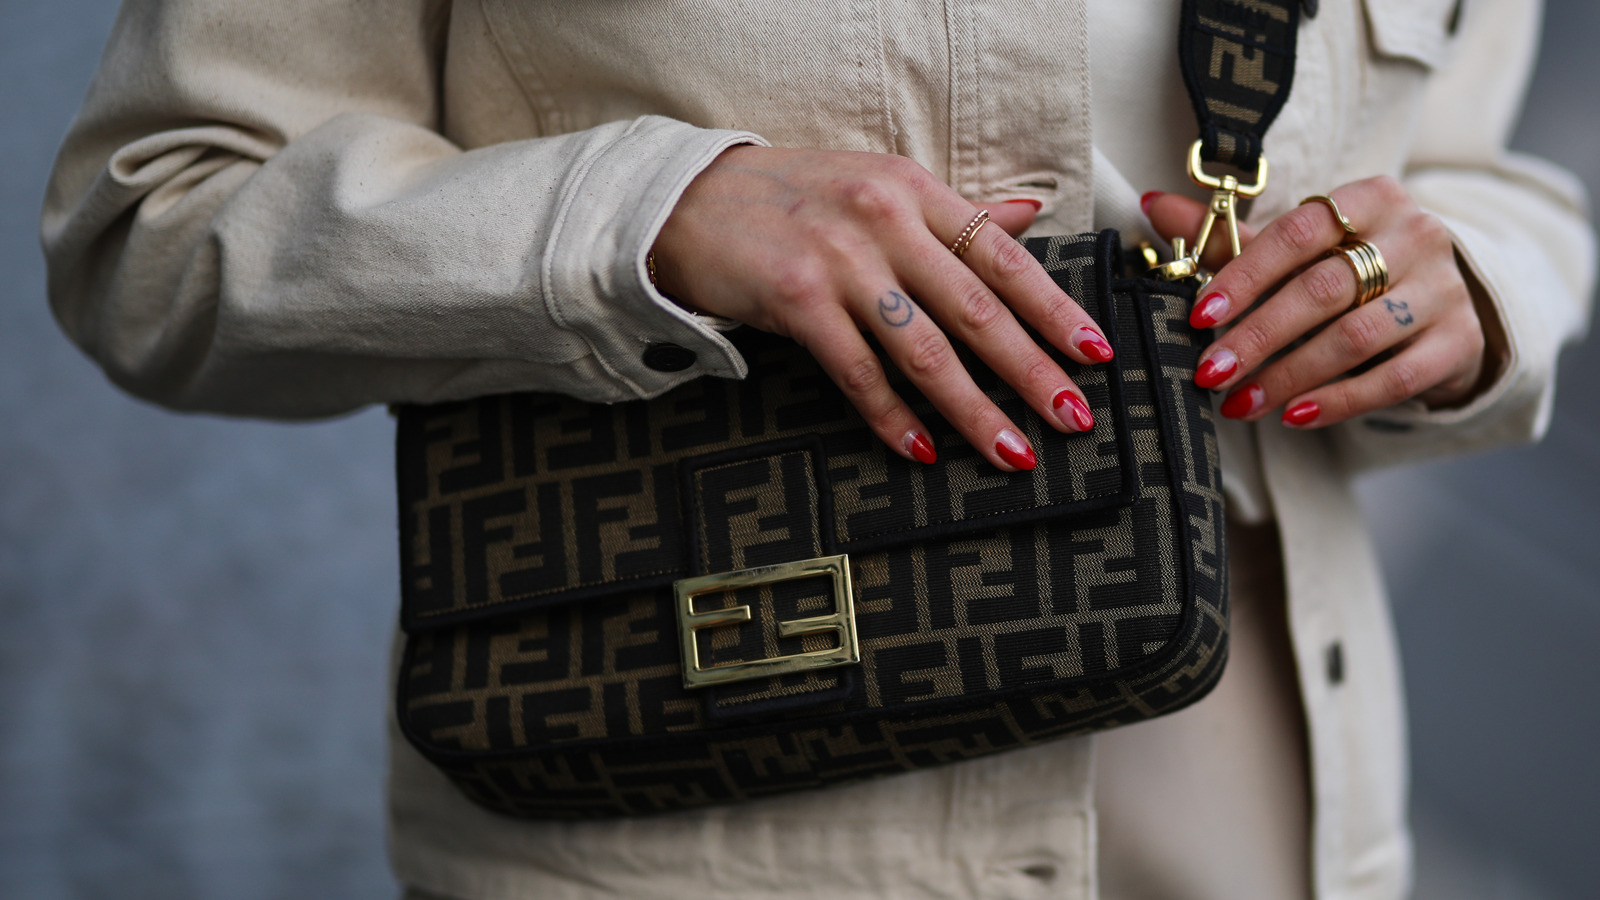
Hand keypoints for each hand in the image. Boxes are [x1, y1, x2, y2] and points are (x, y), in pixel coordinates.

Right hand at [651, 145, 1114, 469]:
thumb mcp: (877, 184)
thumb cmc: (788, 198)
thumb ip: (953, 209)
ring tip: (1011, 451)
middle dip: (1031, 369)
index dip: (1053, 308)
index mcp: (914, 190)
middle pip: (976, 307)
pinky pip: (857, 372)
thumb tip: (1026, 212)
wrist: (687, 199)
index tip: (1094, 353)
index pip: (1002, 255)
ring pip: (925, 348)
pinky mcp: (795, 298)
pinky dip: (891, 416)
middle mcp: (884, 219)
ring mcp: (840, 259)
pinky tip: (920, 449)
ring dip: (973, 408)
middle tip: (1072, 417)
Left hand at [1143, 176, 1487, 427]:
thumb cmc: (1351, 270)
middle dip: (1258, 335)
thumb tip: (1153, 204)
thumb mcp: (1298, 249)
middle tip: (1209, 371)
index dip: (1245, 274)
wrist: (1440, 303)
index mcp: (1371, 199)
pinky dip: (1339, 400)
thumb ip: (1231, 235)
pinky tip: (1294, 415)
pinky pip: (1394, 378)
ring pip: (1356, 337)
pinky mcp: (1458, 342)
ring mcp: (1443, 289)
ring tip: (1238, 404)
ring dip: (1289, 375)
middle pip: (1324, 288)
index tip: (1200, 314)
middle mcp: (1416, 235)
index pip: (1299, 231)